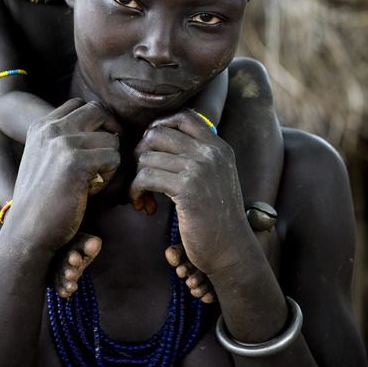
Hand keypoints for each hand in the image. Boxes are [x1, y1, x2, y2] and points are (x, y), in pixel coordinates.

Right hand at [8, 99, 120, 250]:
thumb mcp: (44, 159)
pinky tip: (93, 190)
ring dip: (111, 160)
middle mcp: (50, 129)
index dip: (96, 121)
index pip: (79, 104)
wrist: (27, 231)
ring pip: (111, 138)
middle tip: (108, 157)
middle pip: (98, 111)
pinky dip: (110, 176)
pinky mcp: (75, 161)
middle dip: (111, 131)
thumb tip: (101, 126)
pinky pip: (113, 158)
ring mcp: (62, 143)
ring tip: (95, 180)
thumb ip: (63, 139)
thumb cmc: (42, 200)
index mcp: (40, 126)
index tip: (98, 144)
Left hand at [131, 109, 248, 275]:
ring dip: (136, 177)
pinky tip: (142, 204)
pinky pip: (145, 177)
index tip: (151, 148)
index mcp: (218, 147)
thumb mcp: (216, 177)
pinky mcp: (187, 188)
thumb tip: (159, 136)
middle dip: (141, 153)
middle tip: (141, 175)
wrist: (231, 250)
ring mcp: (200, 168)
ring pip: (147, 156)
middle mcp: (210, 152)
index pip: (183, 116)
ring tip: (141, 195)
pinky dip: (136, 190)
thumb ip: (198, 155)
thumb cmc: (217, 216)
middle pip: (158, 133)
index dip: (160, 126)